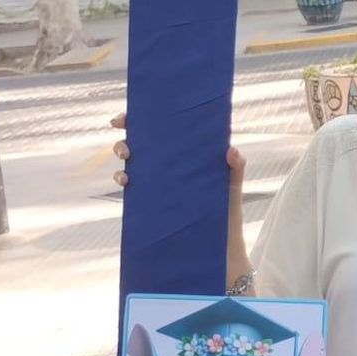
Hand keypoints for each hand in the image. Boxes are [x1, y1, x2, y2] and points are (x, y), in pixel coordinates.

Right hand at [110, 111, 246, 192]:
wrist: (222, 237)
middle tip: (126, 147)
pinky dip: (122, 180)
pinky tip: (126, 182)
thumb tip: (231, 150)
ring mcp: (158, 180)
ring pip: (129, 163)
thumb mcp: (233, 181)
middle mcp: (167, 163)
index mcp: (183, 151)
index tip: (125, 119)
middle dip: (124, 139)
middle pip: (138, 144)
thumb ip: (236, 165)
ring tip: (126, 163)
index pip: (158, 130)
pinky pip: (131, 187)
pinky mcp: (152, 199)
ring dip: (120, 159)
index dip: (138, 120)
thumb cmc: (228, 203)